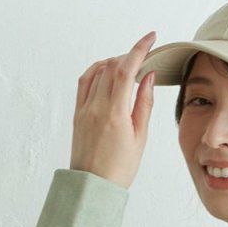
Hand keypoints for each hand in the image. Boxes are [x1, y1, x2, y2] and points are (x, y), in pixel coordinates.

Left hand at [69, 30, 157, 190]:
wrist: (93, 188)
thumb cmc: (119, 169)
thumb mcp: (139, 138)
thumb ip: (144, 103)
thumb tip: (148, 76)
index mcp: (114, 114)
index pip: (126, 70)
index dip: (139, 49)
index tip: (150, 38)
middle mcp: (96, 107)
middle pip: (112, 66)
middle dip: (129, 56)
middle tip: (143, 58)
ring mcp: (84, 109)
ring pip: (97, 71)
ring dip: (113, 62)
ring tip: (127, 67)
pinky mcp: (77, 114)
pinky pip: (85, 82)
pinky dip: (97, 71)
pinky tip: (107, 73)